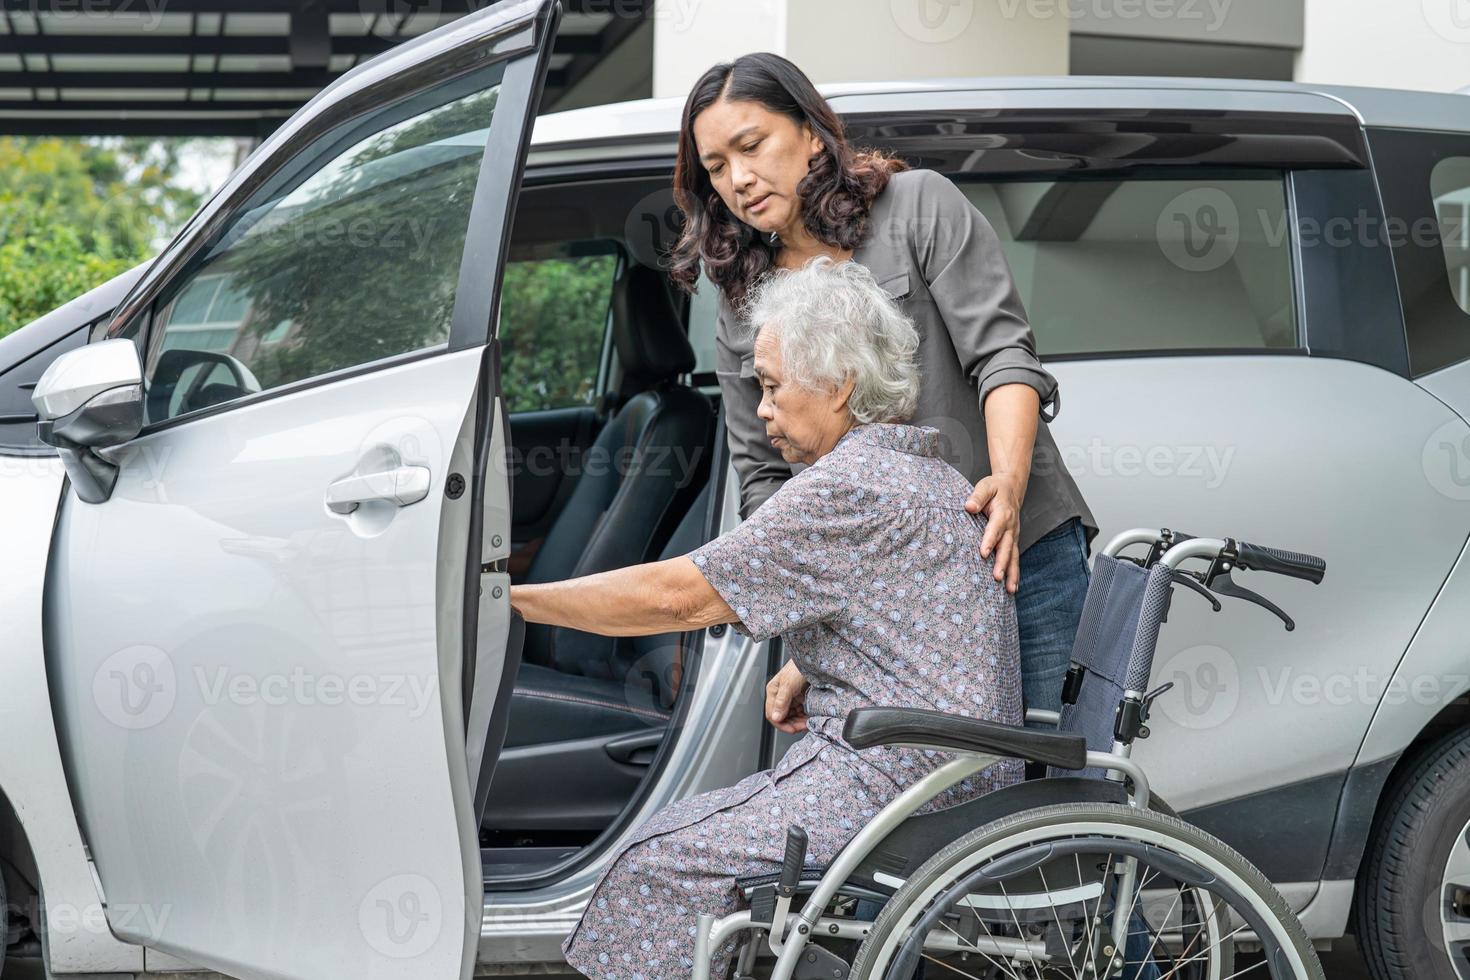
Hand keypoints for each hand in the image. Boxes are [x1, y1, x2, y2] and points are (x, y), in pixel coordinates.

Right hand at [765, 660, 809, 733]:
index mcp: (773, 692)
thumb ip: (782, 702)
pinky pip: (800, 712)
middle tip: (803, 726)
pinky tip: (809, 718)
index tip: (792, 729)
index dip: (781, 724)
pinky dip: (804, 717)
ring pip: (792, 716)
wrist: (813, 660)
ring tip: (808, 723)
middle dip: (792, 724)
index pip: (772, 714)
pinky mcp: (800, 698)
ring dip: (799, 722)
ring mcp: (790, 697)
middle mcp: (780, 696)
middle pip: (782, 717)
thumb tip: (775, 717)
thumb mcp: (789, 684)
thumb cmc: (799, 667)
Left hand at [965, 474, 1022, 594]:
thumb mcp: (985, 486)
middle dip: (1002, 563)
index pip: (995, 529)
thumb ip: (977, 496)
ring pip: (1013, 556)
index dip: (989, 541)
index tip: (983, 554)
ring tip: (1010, 590)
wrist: (1012, 487)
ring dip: (1012, 573)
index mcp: (1003, 513)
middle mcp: (1010, 527)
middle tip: (996, 577)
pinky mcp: (1013, 541)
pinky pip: (1015, 558)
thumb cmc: (995, 488)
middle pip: (1006, 547)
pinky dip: (1014, 573)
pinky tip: (1012, 587)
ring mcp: (1013, 535)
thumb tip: (969, 506)